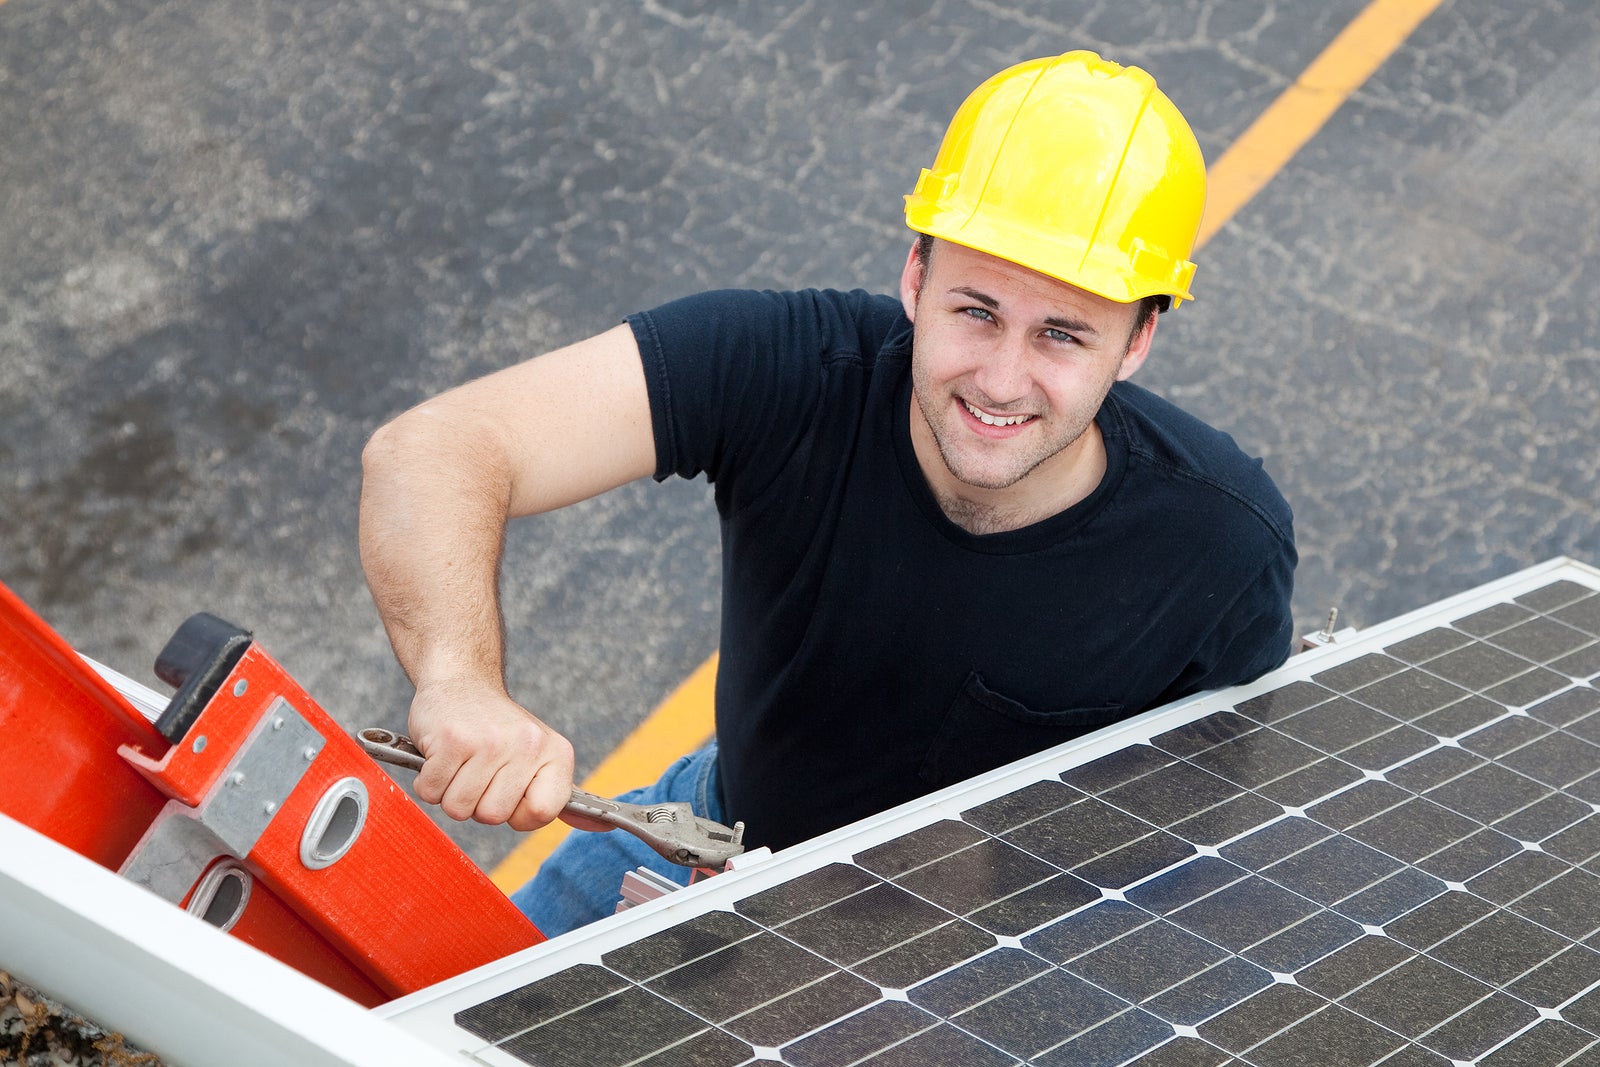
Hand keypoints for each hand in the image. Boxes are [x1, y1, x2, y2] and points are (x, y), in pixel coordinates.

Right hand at [406, 678, 575, 831]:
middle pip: (493, 817)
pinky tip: (442, 755)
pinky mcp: (451, 740)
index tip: (509, 792)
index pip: (543, 813)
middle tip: (479, 771)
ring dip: (451, 792)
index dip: (518, 814)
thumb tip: (602, 825)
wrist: (462, 680)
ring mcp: (488, 742)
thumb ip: (558, 794)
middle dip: (478, 803)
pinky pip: (430, 792)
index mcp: (556, 753)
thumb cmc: (498, 728)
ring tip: (462, 763)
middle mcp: (527, 745)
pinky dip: (429, 781)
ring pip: (459, 809)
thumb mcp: (540, 754)